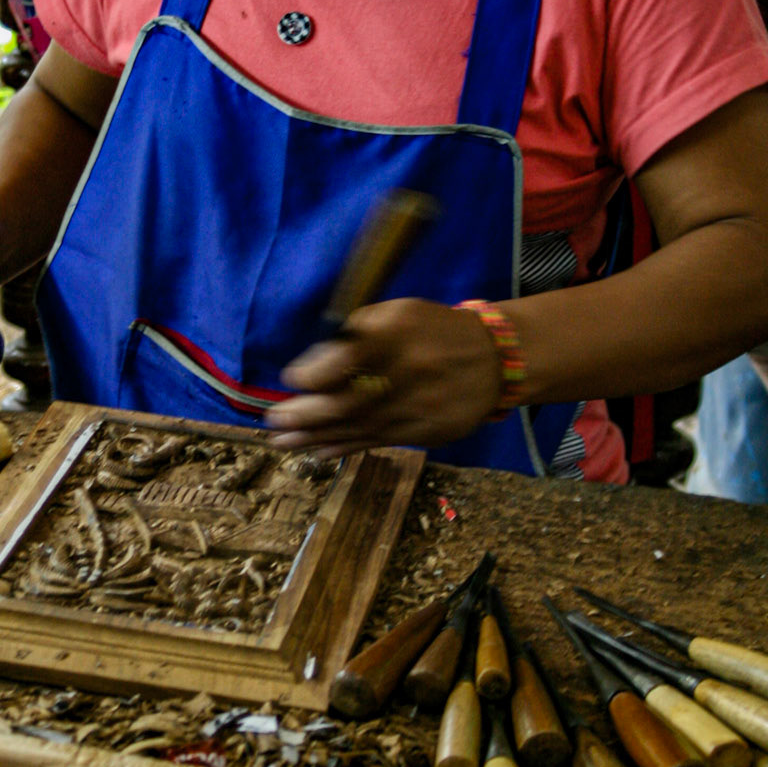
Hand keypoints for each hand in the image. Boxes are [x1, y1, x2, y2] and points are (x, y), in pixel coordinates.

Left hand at [265, 299, 503, 454]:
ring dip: (315, 437)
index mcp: (399, 335)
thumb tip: (310, 366)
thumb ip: (355, 334)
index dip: (316, 372)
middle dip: (305, 414)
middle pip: (349, 401)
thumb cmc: (431, 330)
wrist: (494, 360)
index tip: (292, 378)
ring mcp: (420, 408)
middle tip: (273, 420)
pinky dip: (344, 448)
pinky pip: (377, 442)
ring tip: (282, 442)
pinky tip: (317, 453)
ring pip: (358, 427)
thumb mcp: (397, 313)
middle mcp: (410, 374)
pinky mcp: (426, 433)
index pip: (350, 357)